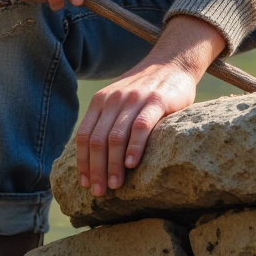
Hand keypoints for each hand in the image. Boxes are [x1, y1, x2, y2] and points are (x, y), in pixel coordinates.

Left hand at [76, 15, 226, 194]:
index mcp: (101, 101)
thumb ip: (107, 120)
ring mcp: (134, 99)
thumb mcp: (119, 100)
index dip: (83, 162)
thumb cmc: (145, 89)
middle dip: (96, 169)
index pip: (84, 136)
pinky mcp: (156, 101)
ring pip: (116, 137)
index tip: (84, 183)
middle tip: (99, 193)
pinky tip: (132, 164)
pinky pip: (141, 127)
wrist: (172, 63)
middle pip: (97, 140)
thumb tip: (93, 157)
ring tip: (115, 185)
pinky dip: (134, 147)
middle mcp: (114, 99)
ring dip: (113, 165)